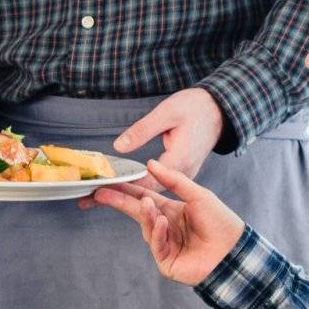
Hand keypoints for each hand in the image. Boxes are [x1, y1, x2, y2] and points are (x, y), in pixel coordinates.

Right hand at [88, 160, 246, 285]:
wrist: (235, 251)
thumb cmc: (220, 222)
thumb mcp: (198, 194)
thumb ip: (174, 180)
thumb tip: (150, 163)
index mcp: (171, 211)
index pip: (142, 198)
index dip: (125, 190)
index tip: (107, 182)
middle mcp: (165, 227)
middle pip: (137, 212)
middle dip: (118, 202)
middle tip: (98, 193)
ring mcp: (165, 246)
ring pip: (146, 228)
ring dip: (146, 215)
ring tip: (147, 204)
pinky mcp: (167, 262)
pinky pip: (156, 246)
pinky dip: (158, 233)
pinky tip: (163, 223)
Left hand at [92, 88, 223, 208]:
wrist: (221, 109)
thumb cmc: (196, 107)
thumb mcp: (167, 113)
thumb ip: (143, 130)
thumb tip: (118, 147)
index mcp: (179, 161)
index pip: (146, 182)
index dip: (120, 188)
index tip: (96, 191)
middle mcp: (183, 172)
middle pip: (146, 192)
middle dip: (116, 197)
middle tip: (86, 200)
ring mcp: (183, 173)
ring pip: (151, 189)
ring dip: (124, 193)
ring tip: (95, 197)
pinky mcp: (181, 170)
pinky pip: (157, 183)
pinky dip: (137, 185)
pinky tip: (120, 186)